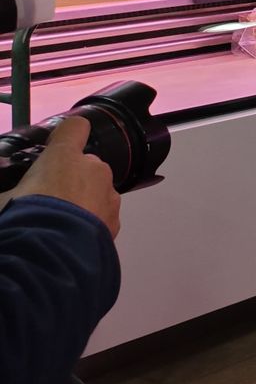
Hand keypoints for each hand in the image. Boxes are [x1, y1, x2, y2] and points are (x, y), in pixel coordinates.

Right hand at [11, 117, 120, 238]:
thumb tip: (7, 185)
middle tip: (47, 199)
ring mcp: (109, 195)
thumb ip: (10, 187)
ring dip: (83, 201)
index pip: (75, 127)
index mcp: (65, 156)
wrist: (51, 256)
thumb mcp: (3, 197)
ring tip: (59, 222)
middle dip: (71, 178)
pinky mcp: (115, 221)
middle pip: (86, 165)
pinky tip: (71, 236)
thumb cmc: (23, 217)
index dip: (67, 134)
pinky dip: (91, 222)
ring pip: (97, 191)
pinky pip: (102, 215)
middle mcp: (94, 169)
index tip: (57, 145)